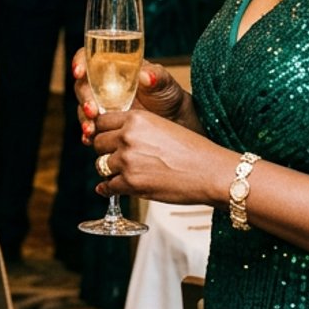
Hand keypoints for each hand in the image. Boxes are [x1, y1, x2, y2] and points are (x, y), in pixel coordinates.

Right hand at [71, 50, 187, 144]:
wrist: (174, 125)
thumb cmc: (168, 97)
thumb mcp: (166, 85)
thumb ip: (157, 77)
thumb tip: (145, 76)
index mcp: (115, 68)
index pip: (90, 58)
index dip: (80, 62)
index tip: (79, 72)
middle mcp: (103, 85)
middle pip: (83, 85)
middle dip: (84, 98)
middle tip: (92, 111)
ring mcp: (102, 106)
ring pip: (83, 108)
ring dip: (84, 119)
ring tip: (91, 130)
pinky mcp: (103, 125)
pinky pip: (89, 128)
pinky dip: (87, 134)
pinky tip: (89, 140)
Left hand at [89, 108, 235, 207]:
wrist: (210, 172)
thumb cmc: (193, 150)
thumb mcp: (162, 127)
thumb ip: (138, 129)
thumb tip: (117, 138)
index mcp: (136, 118)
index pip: (102, 121)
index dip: (102, 131)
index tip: (106, 139)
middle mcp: (128, 136)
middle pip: (97, 143)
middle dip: (104, 151)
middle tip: (113, 158)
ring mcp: (127, 160)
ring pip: (100, 165)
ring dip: (108, 170)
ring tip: (119, 174)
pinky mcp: (131, 183)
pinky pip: (107, 187)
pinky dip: (107, 190)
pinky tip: (110, 189)